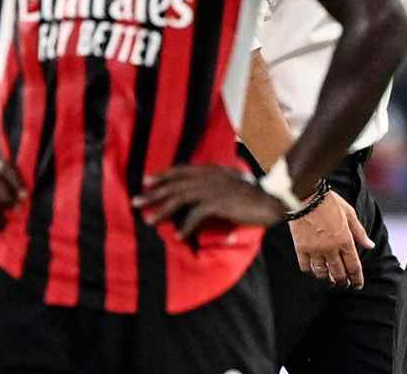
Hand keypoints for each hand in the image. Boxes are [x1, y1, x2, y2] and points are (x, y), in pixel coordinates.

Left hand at [135, 165, 286, 240]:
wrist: (271, 198)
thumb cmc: (252, 193)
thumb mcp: (230, 181)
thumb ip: (213, 183)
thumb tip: (198, 193)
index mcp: (211, 169)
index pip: (180, 170)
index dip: (162, 175)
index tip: (146, 181)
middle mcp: (209, 176)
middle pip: (175, 183)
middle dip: (153, 193)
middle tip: (135, 201)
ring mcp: (213, 189)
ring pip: (179, 198)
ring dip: (162, 210)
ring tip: (149, 221)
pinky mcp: (218, 203)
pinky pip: (195, 215)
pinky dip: (185, 227)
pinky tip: (178, 236)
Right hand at [291, 191, 373, 288]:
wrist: (306, 196)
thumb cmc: (329, 202)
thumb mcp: (349, 214)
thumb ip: (360, 232)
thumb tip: (370, 246)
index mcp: (345, 240)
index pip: (353, 266)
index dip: (356, 278)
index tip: (357, 284)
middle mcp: (331, 248)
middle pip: (338, 273)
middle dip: (343, 281)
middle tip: (344, 284)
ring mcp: (315, 250)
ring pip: (322, 273)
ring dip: (327, 278)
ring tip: (329, 279)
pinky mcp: (301, 248)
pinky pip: (306, 267)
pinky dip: (310, 271)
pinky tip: (313, 270)